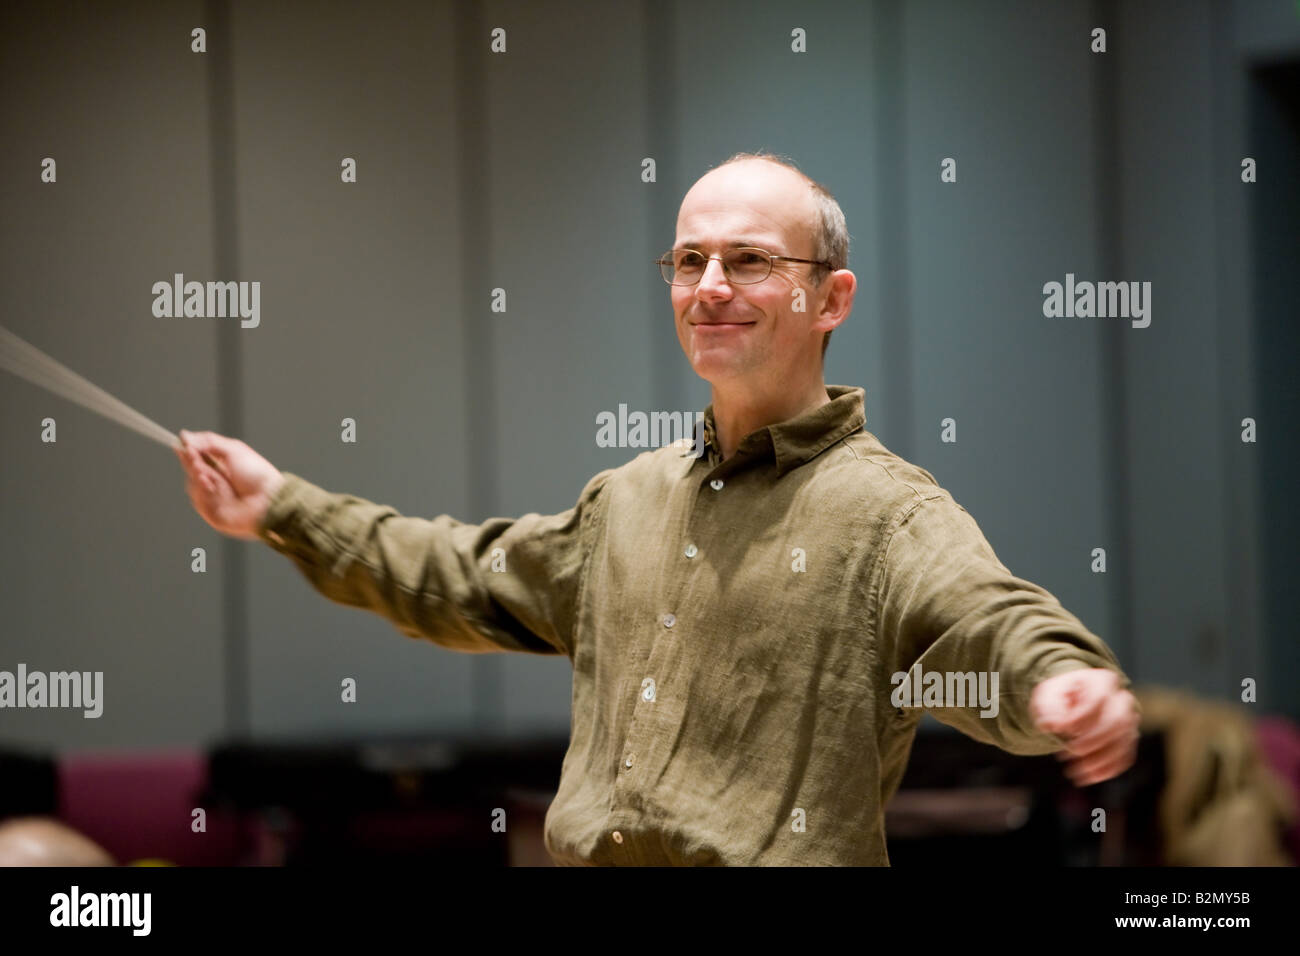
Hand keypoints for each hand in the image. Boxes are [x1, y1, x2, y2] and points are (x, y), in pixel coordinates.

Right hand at [175, 429, 284, 540]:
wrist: (269, 498)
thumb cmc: (258, 474)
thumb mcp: (234, 450)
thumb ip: (209, 442)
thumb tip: (185, 436)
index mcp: (222, 468)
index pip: (198, 459)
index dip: (188, 452)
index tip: (182, 444)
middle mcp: (217, 483)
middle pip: (193, 472)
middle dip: (190, 462)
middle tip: (192, 455)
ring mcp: (214, 499)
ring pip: (193, 486)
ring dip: (196, 476)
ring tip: (203, 470)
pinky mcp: (213, 514)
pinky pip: (199, 501)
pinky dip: (201, 491)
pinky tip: (208, 484)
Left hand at [1030, 668, 1139, 786]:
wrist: (1070, 701)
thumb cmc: (1059, 697)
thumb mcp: (1048, 696)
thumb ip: (1049, 708)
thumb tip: (1052, 725)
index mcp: (1102, 681)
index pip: (1098, 699)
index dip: (1082, 718)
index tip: (1061, 730)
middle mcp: (1122, 699)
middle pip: (1117, 721)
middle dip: (1093, 742)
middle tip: (1070, 754)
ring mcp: (1129, 719)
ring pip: (1123, 742)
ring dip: (1100, 760)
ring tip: (1076, 773)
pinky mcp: (1128, 739)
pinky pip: (1125, 756)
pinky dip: (1109, 769)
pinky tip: (1090, 777)